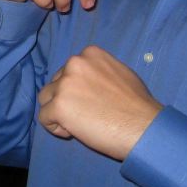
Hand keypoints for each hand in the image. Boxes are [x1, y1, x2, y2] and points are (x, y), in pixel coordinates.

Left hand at [37, 45, 161, 160]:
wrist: (143, 127)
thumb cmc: (137, 105)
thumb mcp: (119, 73)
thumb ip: (98, 72)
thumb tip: (87, 80)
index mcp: (89, 54)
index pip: (68, 71)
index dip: (77, 89)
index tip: (92, 101)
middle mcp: (74, 63)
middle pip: (55, 83)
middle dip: (66, 100)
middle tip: (87, 115)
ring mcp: (65, 84)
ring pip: (46, 99)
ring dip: (58, 112)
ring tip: (79, 124)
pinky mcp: (59, 106)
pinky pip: (44, 118)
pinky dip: (56, 128)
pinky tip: (74, 132)